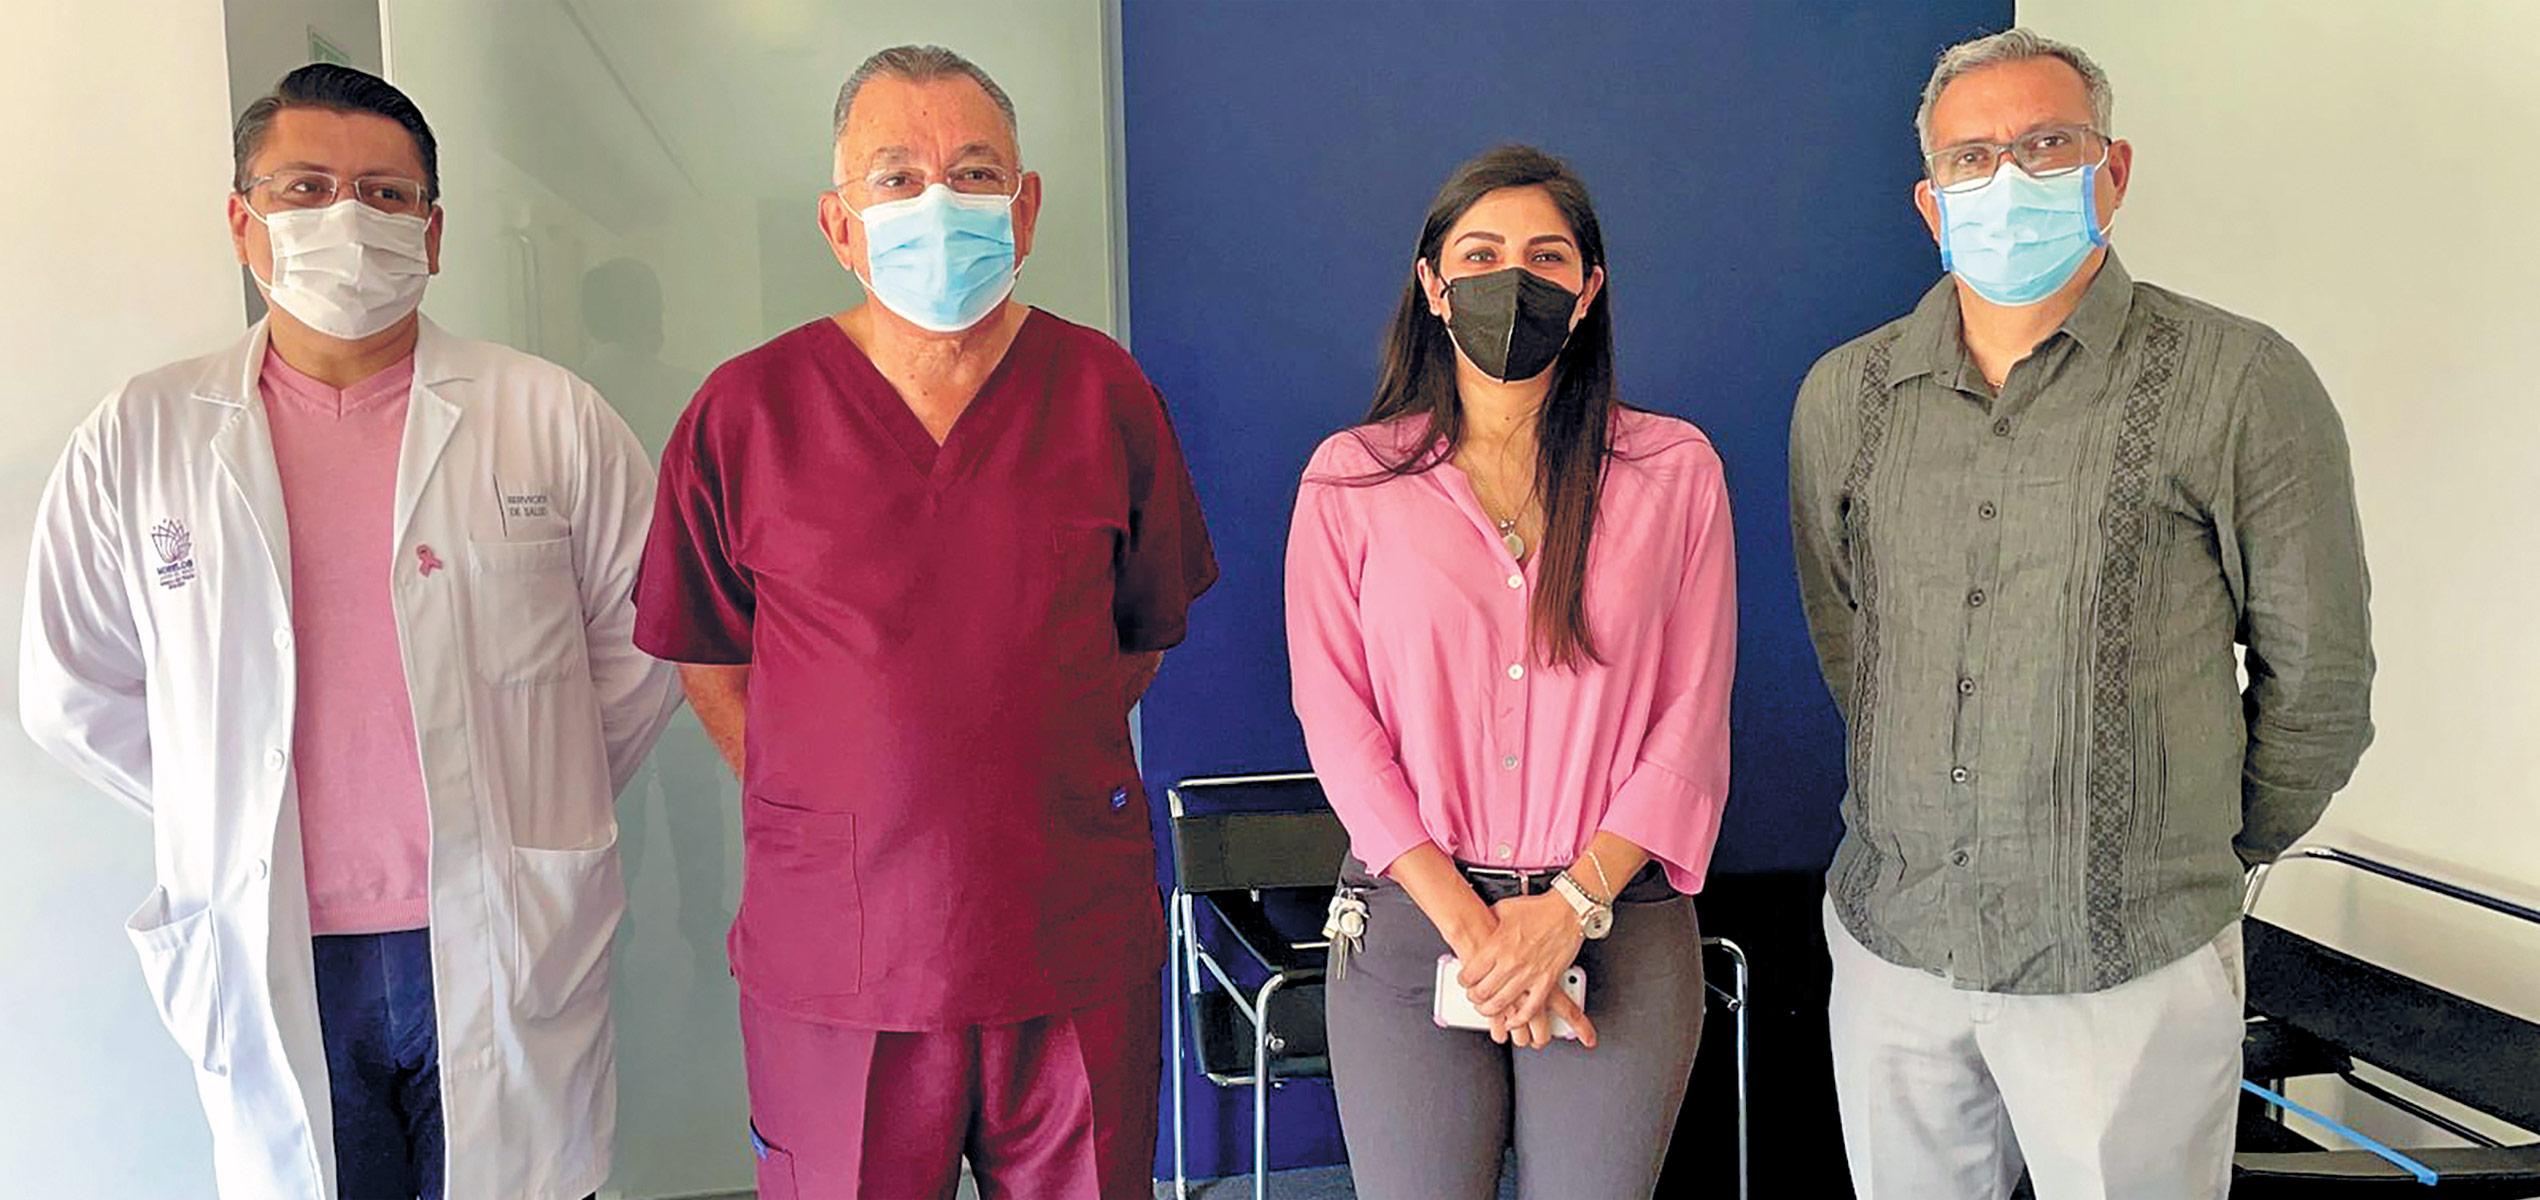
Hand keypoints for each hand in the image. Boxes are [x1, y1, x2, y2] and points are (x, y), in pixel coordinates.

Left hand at [1457, 892, 1584, 1042]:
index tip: (1465, 982)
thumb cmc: (1539, 909)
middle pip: (1482, 992)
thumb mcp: (1504, 909)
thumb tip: (1482, 923)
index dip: (1463, 982)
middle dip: (1474, 998)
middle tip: (1474, 997)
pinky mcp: (1546, 981)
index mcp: (1497, 945)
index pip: (1470, 974)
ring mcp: (1529, 974)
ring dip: (1490, 1010)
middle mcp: (1510, 962)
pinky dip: (1519, 1019)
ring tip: (1487, 1009)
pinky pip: (1531, 1008)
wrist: (1568, 911)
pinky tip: (1513, 1021)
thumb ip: (1491, 920)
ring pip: (1502, 1004)